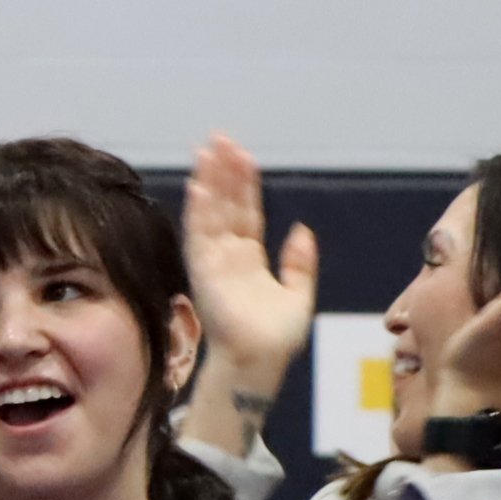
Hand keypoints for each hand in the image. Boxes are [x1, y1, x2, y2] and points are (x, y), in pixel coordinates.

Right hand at [183, 135, 319, 387]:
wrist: (260, 361)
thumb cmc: (276, 337)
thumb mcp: (299, 294)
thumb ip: (299, 263)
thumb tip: (302, 230)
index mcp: (249, 257)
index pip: (246, 211)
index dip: (244, 183)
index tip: (241, 154)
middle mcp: (228, 254)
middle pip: (226, 205)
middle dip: (222, 172)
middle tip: (219, 138)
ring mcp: (214, 261)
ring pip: (211, 213)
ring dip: (209, 182)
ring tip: (208, 151)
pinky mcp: (204, 271)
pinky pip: (199, 235)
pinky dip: (199, 212)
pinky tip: (199, 188)